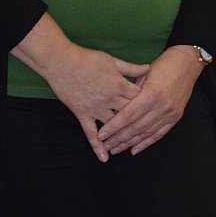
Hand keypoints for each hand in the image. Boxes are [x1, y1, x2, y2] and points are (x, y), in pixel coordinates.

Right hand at [11, 13, 149, 160]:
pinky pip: (91, 133)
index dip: (149, 103)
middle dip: (139, 123)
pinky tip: (104, 158)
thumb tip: (148, 68)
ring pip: (113, 126)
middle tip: (148, 131)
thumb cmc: (86, 58)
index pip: (140, 98)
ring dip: (121, 137)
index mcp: (119, 84)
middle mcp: (110, 99)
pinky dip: (97, 146)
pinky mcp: (82, 113)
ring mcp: (96, 108)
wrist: (60, 62)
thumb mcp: (112, 60)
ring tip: (130, 147)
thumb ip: (130, 68)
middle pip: (129, 114)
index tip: (154, 108)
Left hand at [98, 45, 204, 156]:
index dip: (113, 127)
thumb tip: (116, 108)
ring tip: (115, 149)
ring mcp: (170, 113)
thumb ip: (132, 92)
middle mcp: (161, 107)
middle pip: (135, 128)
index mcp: (151, 94)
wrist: (188, 63)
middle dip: (118, 139)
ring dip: (129, 143)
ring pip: (146, 133)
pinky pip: (159, 134)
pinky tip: (134, 150)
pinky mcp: (176, 117)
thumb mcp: (144, 74)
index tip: (100, 135)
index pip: (128, 116)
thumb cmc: (163, 65)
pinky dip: (146, 143)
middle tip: (104, 146)